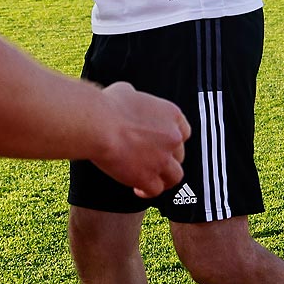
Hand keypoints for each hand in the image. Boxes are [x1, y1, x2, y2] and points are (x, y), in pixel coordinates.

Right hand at [90, 82, 188, 198]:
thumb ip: (136, 99)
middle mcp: (172, 138)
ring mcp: (162, 159)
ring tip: (151, 179)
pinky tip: (138, 189)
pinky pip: (155, 190)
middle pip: (179, 155)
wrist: (99, 125)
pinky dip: (147, 192)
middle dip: (167, 159)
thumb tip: (129, 99)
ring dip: (164, 179)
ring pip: (174, 176)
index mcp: (171, 115)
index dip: (172, 140)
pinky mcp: (148, 177)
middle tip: (151, 160)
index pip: (184, 132)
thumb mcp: (126, 91)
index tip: (162, 144)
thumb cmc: (108, 105)